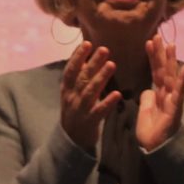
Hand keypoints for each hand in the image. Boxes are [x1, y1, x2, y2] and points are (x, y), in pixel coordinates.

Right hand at [58, 39, 121, 154]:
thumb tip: (87, 60)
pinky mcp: (89, 120)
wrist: (71, 140)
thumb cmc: (75, 113)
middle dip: (92, 62)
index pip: (71, 70)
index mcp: (66, 89)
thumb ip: (78, 80)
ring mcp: (80, 109)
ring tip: (112, 64)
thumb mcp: (71, 95)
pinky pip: (99, 110)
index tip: (87, 43)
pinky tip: (117, 94)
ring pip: (90, 91)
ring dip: (100, 77)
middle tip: (104, 49)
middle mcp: (71, 97)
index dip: (77, 57)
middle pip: (82, 77)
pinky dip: (107, 102)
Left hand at [136, 32, 183, 151]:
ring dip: (171, 61)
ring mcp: (173, 100)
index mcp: (159, 93)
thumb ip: (148, 98)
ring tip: (171, 45)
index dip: (153, 57)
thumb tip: (147, 89)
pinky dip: (182, 80)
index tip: (148, 41)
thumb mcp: (146, 110)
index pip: (156, 71)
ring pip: (171, 77)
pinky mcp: (176, 108)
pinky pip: (179, 92)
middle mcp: (167, 94)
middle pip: (164, 69)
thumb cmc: (153, 131)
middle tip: (157, 35)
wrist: (157, 148)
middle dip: (161, 53)